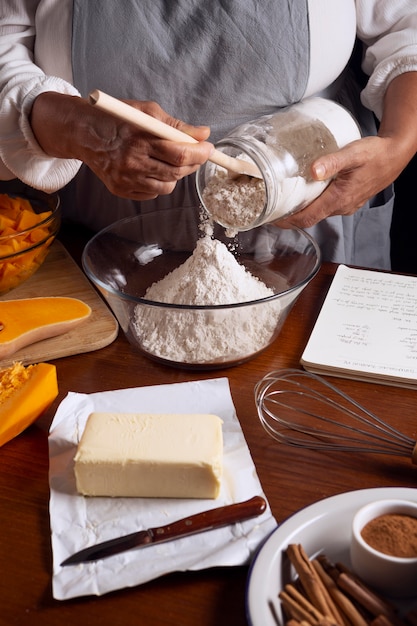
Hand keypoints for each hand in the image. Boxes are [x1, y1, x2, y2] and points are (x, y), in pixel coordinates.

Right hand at [30, 93, 213, 199]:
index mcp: (139, 141)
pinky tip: (152, 168)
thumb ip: (176, 125)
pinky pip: (151, 194)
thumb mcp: (146, 112)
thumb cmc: (117, 119)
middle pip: (175, 173)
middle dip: (192, 164)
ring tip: (170, 161)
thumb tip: (203, 134)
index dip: (199, 153)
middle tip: (197, 154)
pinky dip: (158, 183)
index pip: (179, 153)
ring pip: (166, 187)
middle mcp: (131, 164)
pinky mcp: (120, 191)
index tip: (209, 148)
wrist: (83, 134)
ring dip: (175, 175)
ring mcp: (126, 180)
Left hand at [278, 134, 405, 228]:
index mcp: (338, 199)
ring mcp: (345, 205)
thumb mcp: (354, 153)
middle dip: (289, 216)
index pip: (307, 218)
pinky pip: (326, 207)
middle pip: (309, 217)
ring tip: (284, 199)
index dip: (287, 221)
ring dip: (301, 209)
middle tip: (271, 208)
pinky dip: (313, 203)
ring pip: (318, 212)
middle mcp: (341, 207)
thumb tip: (313, 171)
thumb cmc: (376, 154)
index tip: (271, 218)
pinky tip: (306, 193)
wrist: (395, 156)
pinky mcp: (348, 200)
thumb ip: (333, 162)